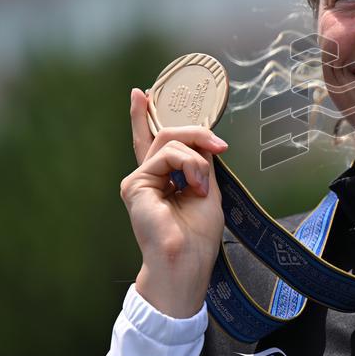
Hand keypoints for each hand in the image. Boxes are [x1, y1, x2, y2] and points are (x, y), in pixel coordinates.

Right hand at [120, 87, 228, 317]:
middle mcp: (148, 176)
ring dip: (198, 159)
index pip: (153, 141)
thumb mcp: (208, 189)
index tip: (142, 94)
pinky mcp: (135, 183)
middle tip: (219, 144)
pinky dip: (189, 166)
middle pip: (168, 135)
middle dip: (197, 132)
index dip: (145, 117)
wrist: (187, 261)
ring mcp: (139, 179)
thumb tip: (204, 139)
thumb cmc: (198, 236)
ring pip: (171, 141)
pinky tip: (194, 186)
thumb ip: (202, 163)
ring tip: (203, 185)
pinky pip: (167, 155)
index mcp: (163, 179)